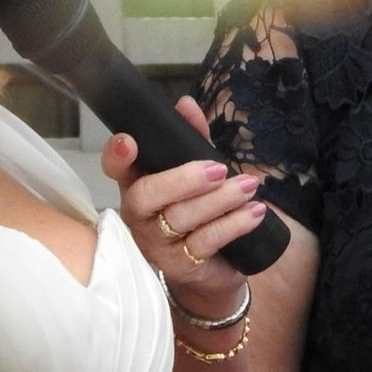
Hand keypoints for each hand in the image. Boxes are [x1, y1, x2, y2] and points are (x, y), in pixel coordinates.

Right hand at [103, 95, 266, 319]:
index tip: (129, 141)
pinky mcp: (181, 265)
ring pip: (181, 218)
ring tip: (248, 186)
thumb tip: (186, 104)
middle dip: (183, 179)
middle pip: (147, 195)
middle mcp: (140, 216)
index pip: (117, 170)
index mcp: (138, 186)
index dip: (117, 156)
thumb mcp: (197, 172)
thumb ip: (192, 138)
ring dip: (219, 200)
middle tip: (219, 169)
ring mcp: (157, 243)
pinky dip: (233, 224)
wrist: (214, 267)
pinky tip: (255, 212)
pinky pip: (205, 242)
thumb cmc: (200, 212)